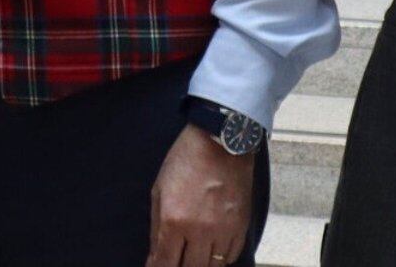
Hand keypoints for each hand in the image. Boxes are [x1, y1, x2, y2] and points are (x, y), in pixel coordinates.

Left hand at [148, 124, 252, 266]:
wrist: (221, 141)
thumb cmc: (185, 160)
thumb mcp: (159, 189)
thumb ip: (156, 226)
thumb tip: (155, 255)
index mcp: (174, 220)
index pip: (164, 262)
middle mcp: (200, 231)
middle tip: (176, 260)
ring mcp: (224, 231)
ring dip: (201, 264)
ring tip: (194, 255)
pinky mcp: (241, 226)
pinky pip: (231, 256)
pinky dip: (221, 258)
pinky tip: (212, 249)